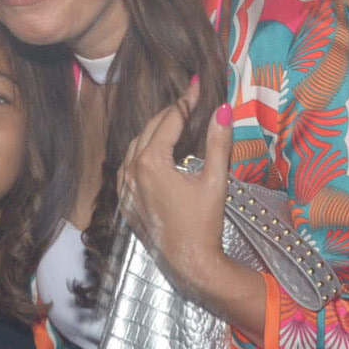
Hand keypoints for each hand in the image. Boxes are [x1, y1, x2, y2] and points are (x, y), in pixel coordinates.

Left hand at [119, 80, 238, 306]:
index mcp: (151, 162)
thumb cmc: (204, 223)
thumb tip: (223, 109)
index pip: (170, 120)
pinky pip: (128, 167)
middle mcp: (132, 170)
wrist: (189, 263)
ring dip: (154, 132)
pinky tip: (155, 153)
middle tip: (190, 101)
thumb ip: (218, 142)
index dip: (187, 101)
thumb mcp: (215, 181)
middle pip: (150, 129)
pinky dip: (141, 154)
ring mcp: (125, 187)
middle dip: (171, 113)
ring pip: (136, 146)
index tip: (198, 85)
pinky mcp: (125, 201)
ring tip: (175, 123)